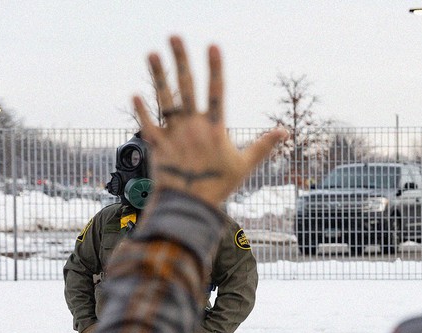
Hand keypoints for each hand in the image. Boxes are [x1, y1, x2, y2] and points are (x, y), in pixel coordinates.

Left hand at [134, 37, 285, 208]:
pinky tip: (135, 93)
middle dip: (181, 60)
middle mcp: (192, 127)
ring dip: (157, 75)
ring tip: (152, 53)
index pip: (217, 92)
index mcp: (214, 129)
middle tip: (174, 37)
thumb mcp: (245, 166)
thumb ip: (263, 146)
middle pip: (186, 87)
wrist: (189, 206)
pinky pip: (147, 124)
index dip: (214, 68)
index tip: (213, 46)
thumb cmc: (218, 186)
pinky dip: (141, 109)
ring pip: (164, 99)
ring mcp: (173, 134)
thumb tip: (285, 132)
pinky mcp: (156, 145)